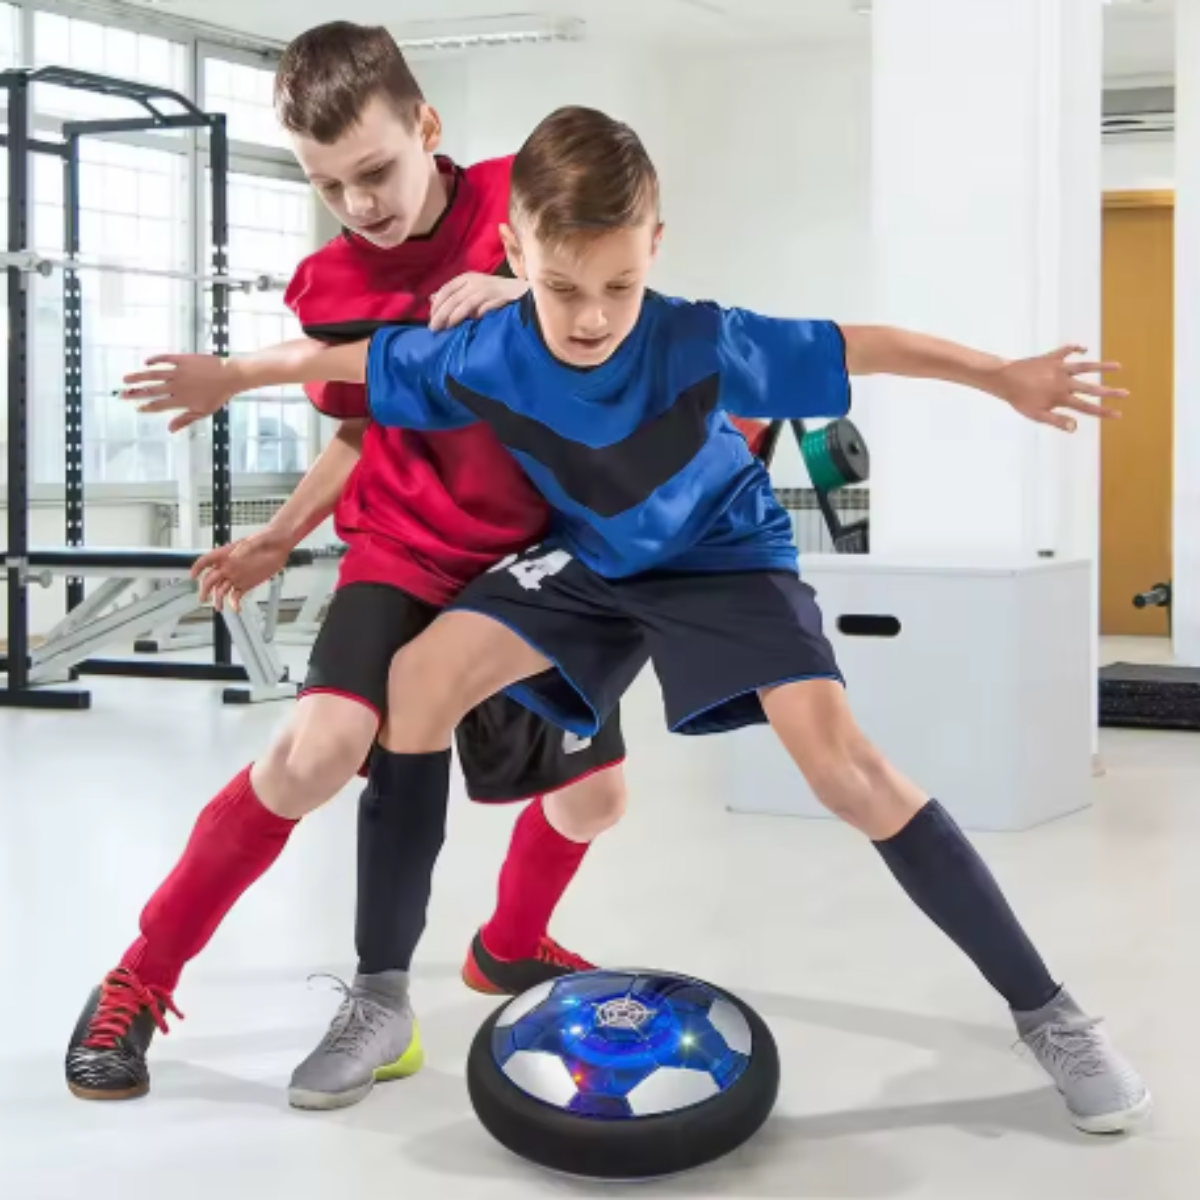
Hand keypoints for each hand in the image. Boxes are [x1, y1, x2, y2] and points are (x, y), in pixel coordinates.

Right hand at [121, 355, 243, 433]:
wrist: (230, 376)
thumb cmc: (218, 395)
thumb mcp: (203, 411)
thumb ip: (185, 419)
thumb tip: (170, 429)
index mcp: (181, 400)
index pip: (158, 405)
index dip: (147, 407)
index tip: (137, 407)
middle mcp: (176, 386)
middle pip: (151, 390)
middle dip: (136, 393)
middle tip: (122, 394)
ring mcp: (178, 372)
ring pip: (154, 374)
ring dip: (139, 376)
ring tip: (126, 378)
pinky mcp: (182, 359)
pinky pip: (165, 359)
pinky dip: (155, 360)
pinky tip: (146, 362)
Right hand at [192, 531, 291, 611]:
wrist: (279, 545)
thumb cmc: (265, 538)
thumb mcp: (253, 541)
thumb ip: (242, 550)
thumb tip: (233, 558)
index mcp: (226, 554)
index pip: (206, 560)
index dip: (198, 568)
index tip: (193, 576)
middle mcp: (229, 566)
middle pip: (211, 579)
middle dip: (205, 589)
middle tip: (203, 598)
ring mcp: (237, 576)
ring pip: (222, 590)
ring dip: (218, 599)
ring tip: (219, 607)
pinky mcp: (247, 584)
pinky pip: (237, 595)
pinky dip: (235, 603)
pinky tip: (236, 608)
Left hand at [429, 273, 527, 330]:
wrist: (519, 290)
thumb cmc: (491, 292)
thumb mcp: (470, 289)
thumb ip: (453, 294)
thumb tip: (431, 299)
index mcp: (467, 278)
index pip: (447, 289)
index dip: (437, 305)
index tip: (431, 319)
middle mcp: (476, 282)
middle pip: (454, 298)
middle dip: (442, 314)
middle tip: (434, 328)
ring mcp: (489, 290)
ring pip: (467, 304)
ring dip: (455, 317)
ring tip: (447, 328)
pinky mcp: (500, 298)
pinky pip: (485, 309)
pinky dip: (477, 316)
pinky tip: (471, 323)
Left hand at [992, 345, 1126, 432]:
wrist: (1004, 379)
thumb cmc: (1019, 400)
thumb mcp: (1036, 415)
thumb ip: (1057, 420)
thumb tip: (1076, 427)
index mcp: (1061, 397)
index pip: (1087, 407)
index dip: (1103, 411)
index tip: (1118, 414)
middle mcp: (1063, 381)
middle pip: (1091, 388)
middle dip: (1110, 392)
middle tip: (1126, 393)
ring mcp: (1059, 368)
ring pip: (1085, 366)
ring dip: (1102, 367)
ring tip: (1118, 366)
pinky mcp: (1052, 357)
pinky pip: (1067, 350)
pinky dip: (1076, 348)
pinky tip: (1084, 349)